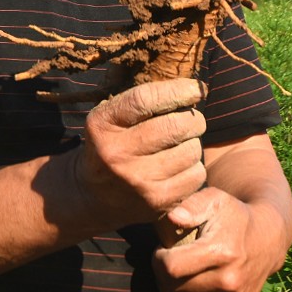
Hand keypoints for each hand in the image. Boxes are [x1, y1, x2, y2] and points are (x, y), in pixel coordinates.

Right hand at [74, 79, 206, 229]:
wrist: (94, 197)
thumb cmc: (112, 145)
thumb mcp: (110, 118)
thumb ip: (142, 102)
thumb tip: (194, 89)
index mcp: (103, 125)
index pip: (145, 99)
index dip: (178, 90)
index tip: (196, 88)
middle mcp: (117, 154)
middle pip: (177, 126)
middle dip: (193, 119)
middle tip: (190, 121)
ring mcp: (137, 181)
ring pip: (192, 150)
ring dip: (192, 144)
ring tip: (177, 147)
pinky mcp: (157, 202)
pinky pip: (196, 175)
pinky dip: (193, 168)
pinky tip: (177, 168)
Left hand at [153, 186, 284, 291]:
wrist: (267, 239)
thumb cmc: (234, 216)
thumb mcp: (215, 199)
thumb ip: (192, 206)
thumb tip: (173, 218)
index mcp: (222, 253)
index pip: (171, 268)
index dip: (158, 258)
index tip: (163, 249)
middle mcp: (230, 282)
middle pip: (173, 289)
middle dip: (162, 274)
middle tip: (169, 260)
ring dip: (170, 291)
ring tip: (179, 273)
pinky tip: (187, 289)